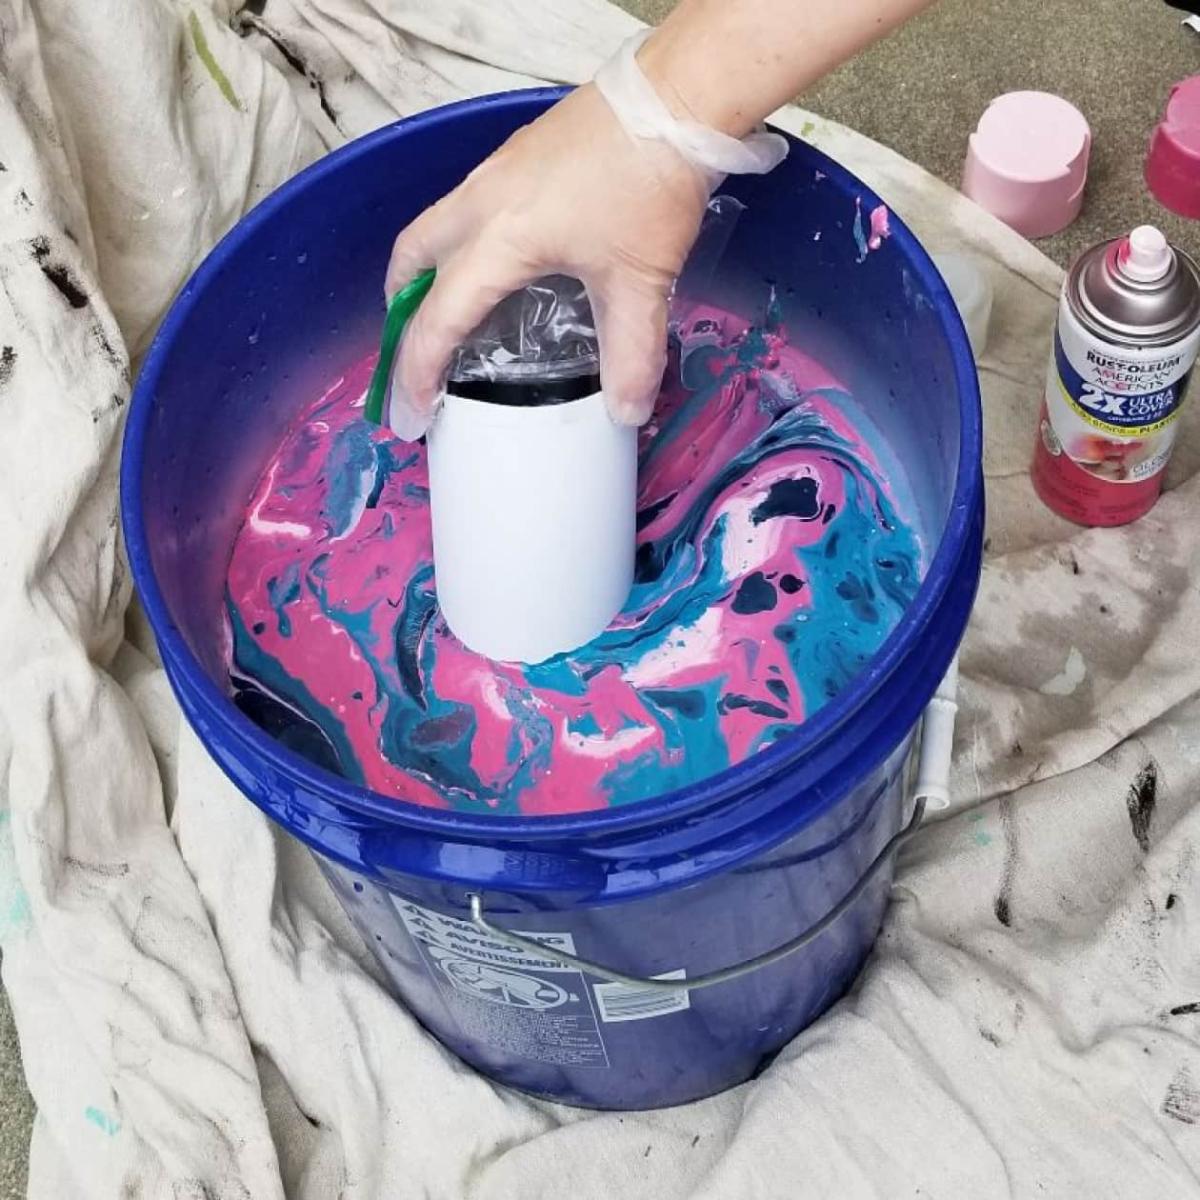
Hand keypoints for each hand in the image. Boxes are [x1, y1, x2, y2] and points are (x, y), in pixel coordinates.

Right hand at [384, 82, 710, 439]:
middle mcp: (479, 203)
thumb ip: (631, 354)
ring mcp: (494, 173)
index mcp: (497, 241)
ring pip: (433, 226)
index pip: (437, 319)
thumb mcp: (641, 282)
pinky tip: (498, 263)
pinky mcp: (516, 156)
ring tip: (446, 311)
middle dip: (401, 311)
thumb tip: (627, 413)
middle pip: (410, 259)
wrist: (674, 98)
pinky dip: (458, 243)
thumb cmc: (649, 185)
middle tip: (416, 353)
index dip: (418, 373)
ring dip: (425, 271)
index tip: (411, 415)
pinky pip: (464, 207)